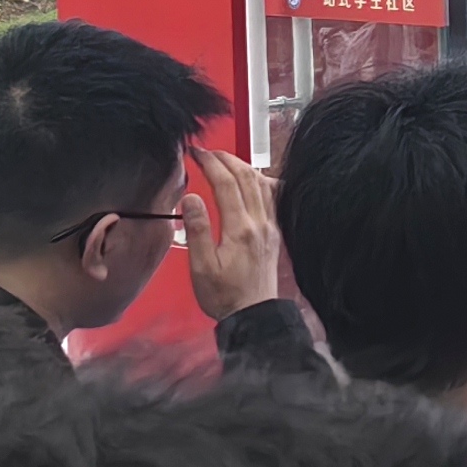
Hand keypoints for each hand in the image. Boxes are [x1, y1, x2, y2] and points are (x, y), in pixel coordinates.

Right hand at [181, 146, 283, 320]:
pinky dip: (262, 181)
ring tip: (225, 160)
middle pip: (247, 177)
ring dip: (244, 167)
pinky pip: (273, 197)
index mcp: (240, 228)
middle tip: (207, 151)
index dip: (211, 163)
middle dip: (226, 158)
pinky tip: (255, 180)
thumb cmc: (223, 295)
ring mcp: (271, 226)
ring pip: (262, 184)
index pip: (226, 183)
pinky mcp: (274, 233)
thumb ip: (198, 229)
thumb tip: (191, 197)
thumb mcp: (202, 266)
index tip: (195, 152)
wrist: (253, 315)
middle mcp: (260, 222)